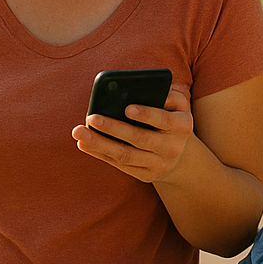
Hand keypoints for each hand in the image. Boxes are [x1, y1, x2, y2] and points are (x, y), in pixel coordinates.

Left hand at [73, 84, 192, 182]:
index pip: (164, 120)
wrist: (179, 150)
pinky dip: (100, 154)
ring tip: (80, 133)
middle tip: (92, 118)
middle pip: (140, 139)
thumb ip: (163, 93)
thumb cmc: (170, 116)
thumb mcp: (176, 103)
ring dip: (100, 144)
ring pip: (126, 155)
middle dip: (114, 128)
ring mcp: (159, 164)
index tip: (127, 108)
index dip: (146, 114)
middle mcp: (172, 147)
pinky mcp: (146, 175)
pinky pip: (120, 165)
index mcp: (182, 125)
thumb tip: (134, 88)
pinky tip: (84, 144)